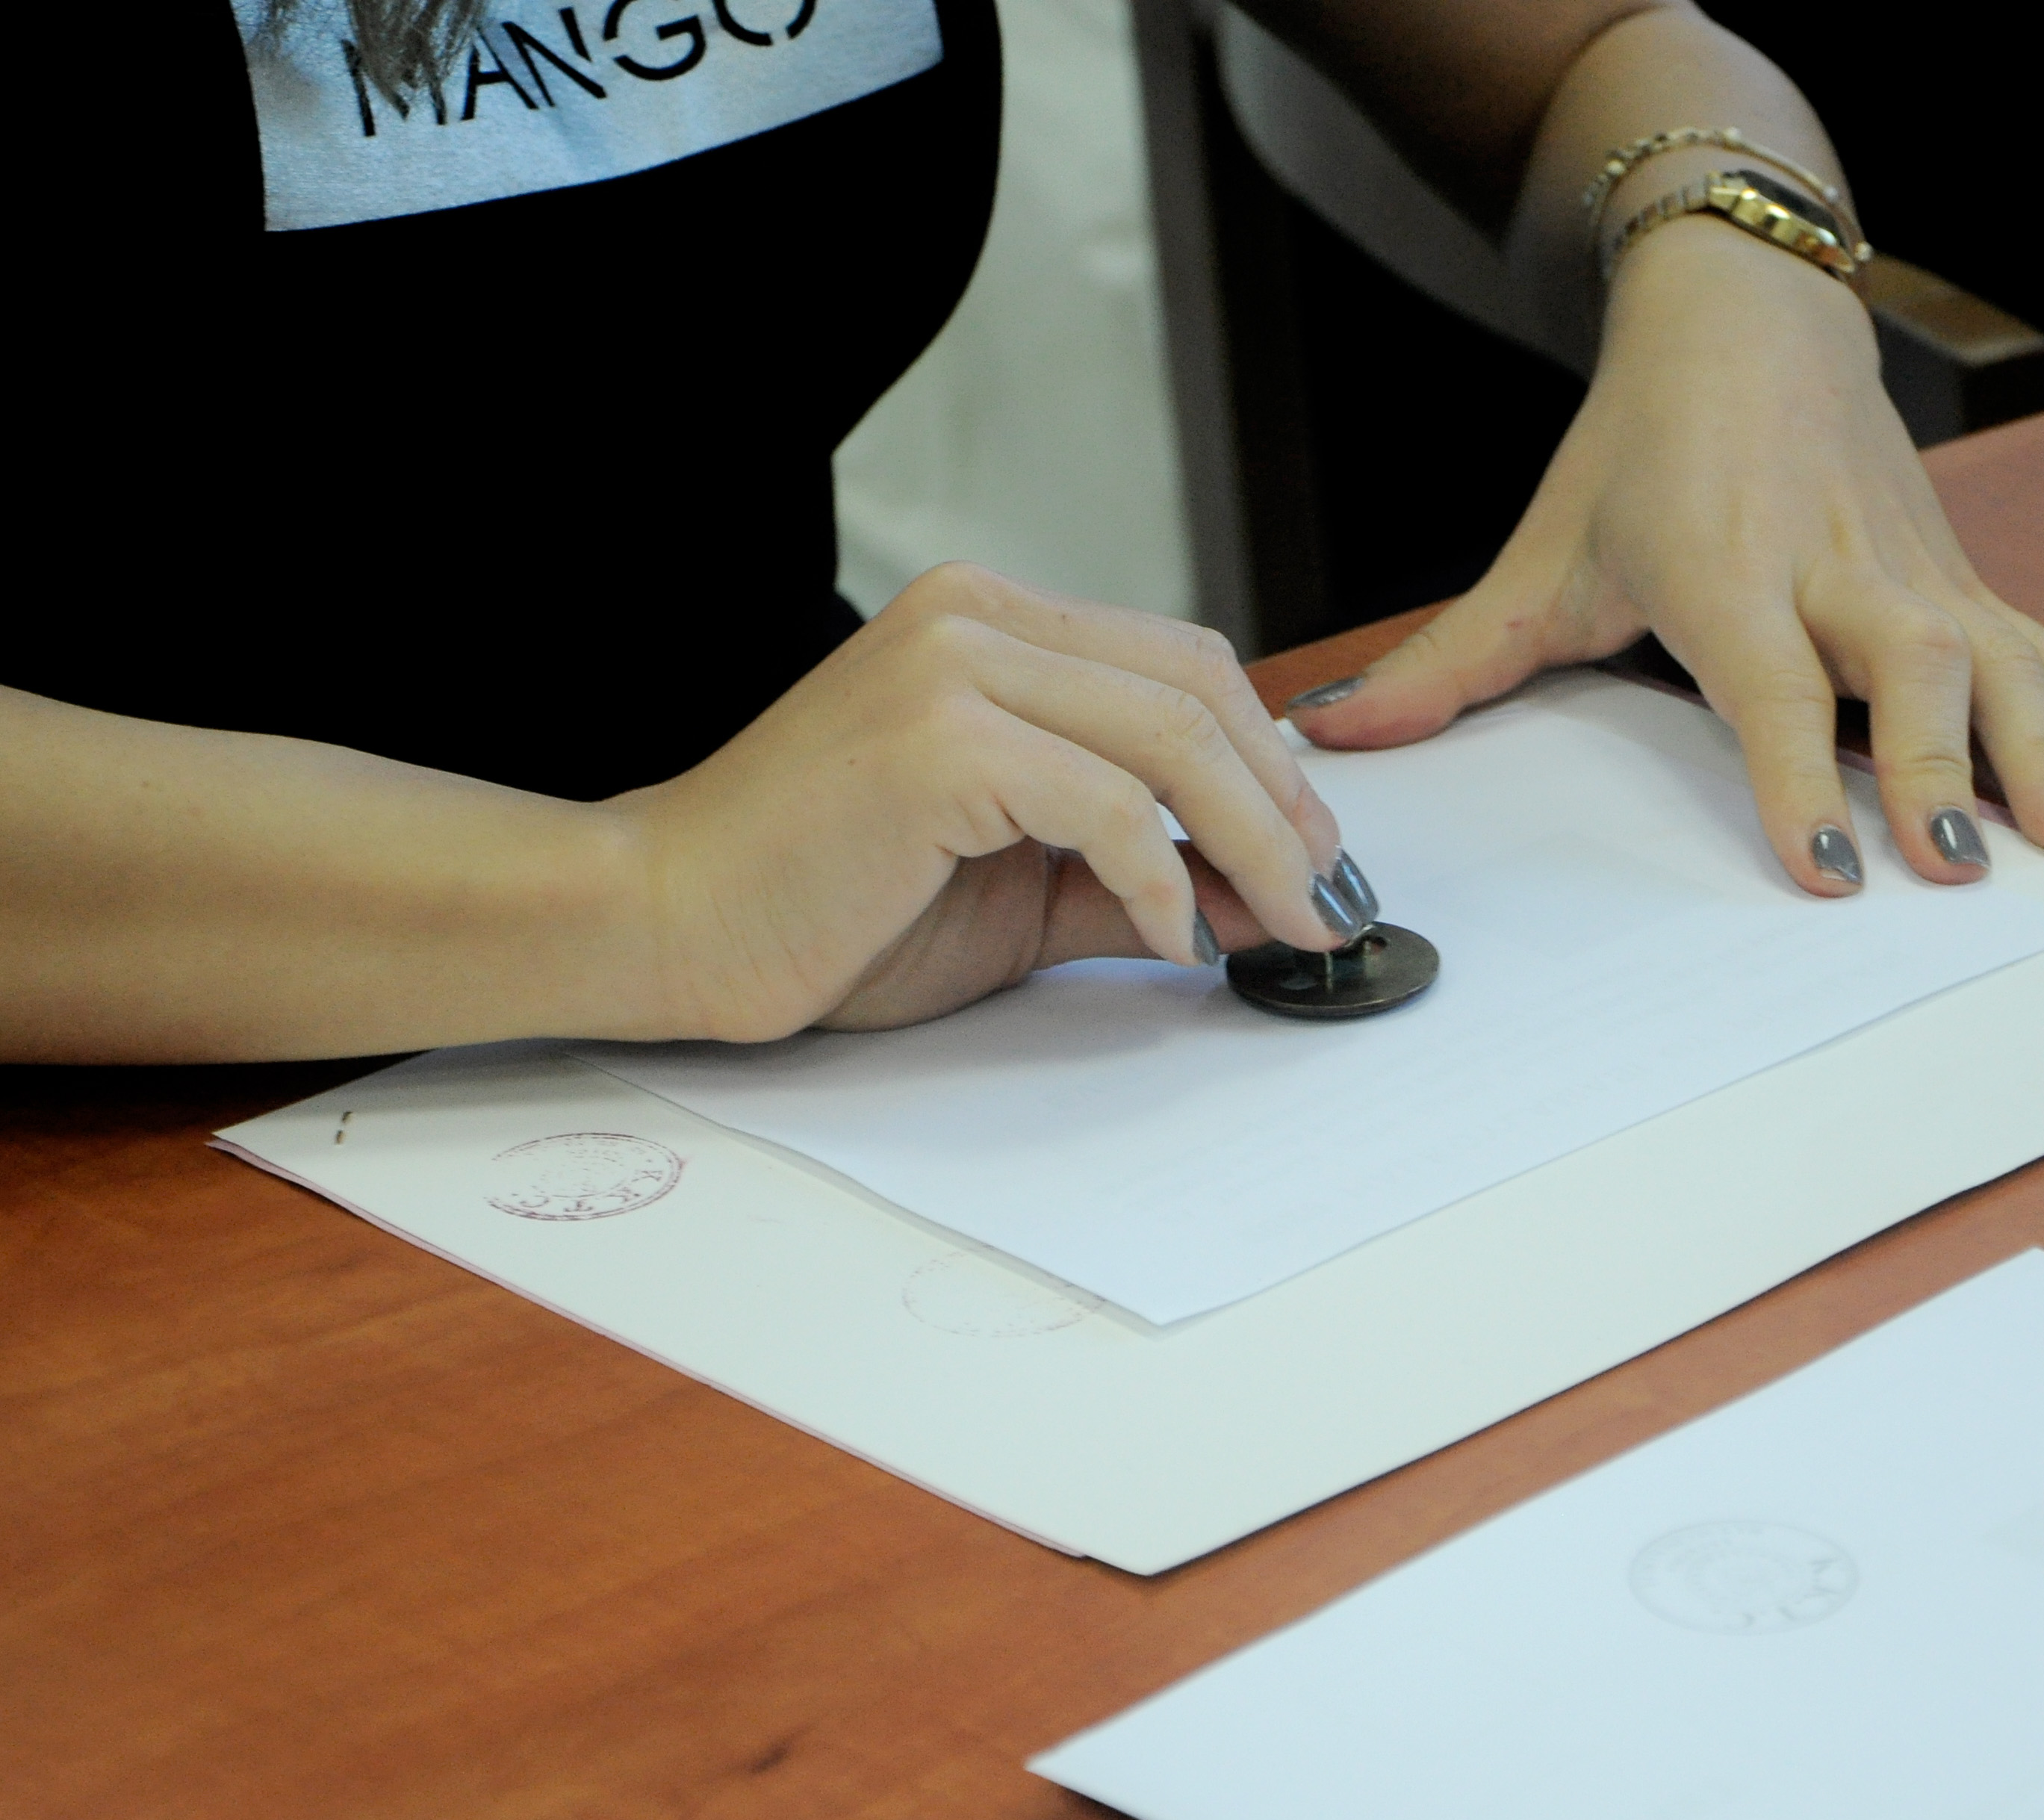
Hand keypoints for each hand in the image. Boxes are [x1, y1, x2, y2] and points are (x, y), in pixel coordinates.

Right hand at [611, 565, 1370, 1038]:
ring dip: (1257, 844)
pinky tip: (1176, 937)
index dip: (1272, 764)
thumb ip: (1140, 877)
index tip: (1319, 857)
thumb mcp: (1021, 886)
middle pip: (1200, 691)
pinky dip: (1163, 880)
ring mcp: (954, 664)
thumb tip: (1271, 896)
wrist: (669, 921)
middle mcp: (977, 614)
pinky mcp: (938, 738)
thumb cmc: (826, 906)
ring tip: (1289, 924)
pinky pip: (1108, 806)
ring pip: (1174, 741)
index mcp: (992, 620)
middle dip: (1288, 807)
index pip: (1184, 667)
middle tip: (1330, 899)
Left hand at [1288, 216, 2043, 895]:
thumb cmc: (1642, 443)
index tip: (1828, 870)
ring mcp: (1910, 564)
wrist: (1744, 309)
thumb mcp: (1545, 551)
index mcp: (1726, 570)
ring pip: (1996, 654)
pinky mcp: (1957, 565)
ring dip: (2040, 747)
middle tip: (1957, 866)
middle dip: (1937, 766)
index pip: (1768, 685)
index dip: (1797, 778)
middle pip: (1906, 666)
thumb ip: (1451, 661)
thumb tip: (1335, 739)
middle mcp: (1832, 566)